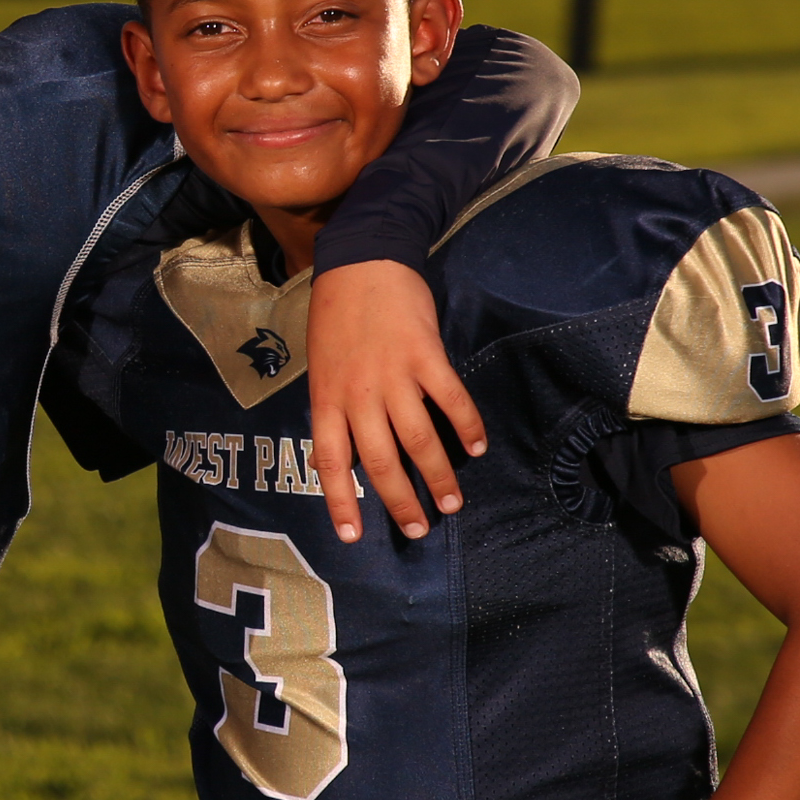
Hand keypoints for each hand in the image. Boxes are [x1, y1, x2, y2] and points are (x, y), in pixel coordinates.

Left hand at [303, 261, 484, 542]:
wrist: (361, 261)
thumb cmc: (337, 318)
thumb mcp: (321, 369)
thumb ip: (333, 412)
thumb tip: (336, 460)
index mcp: (327, 400)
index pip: (331, 463)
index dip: (341, 502)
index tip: (352, 537)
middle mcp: (358, 394)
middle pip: (382, 461)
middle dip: (400, 501)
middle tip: (418, 529)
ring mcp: (393, 375)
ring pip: (419, 439)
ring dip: (439, 475)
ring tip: (451, 502)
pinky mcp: (426, 354)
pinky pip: (450, 399)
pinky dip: (466, 425)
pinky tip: (478, 446)